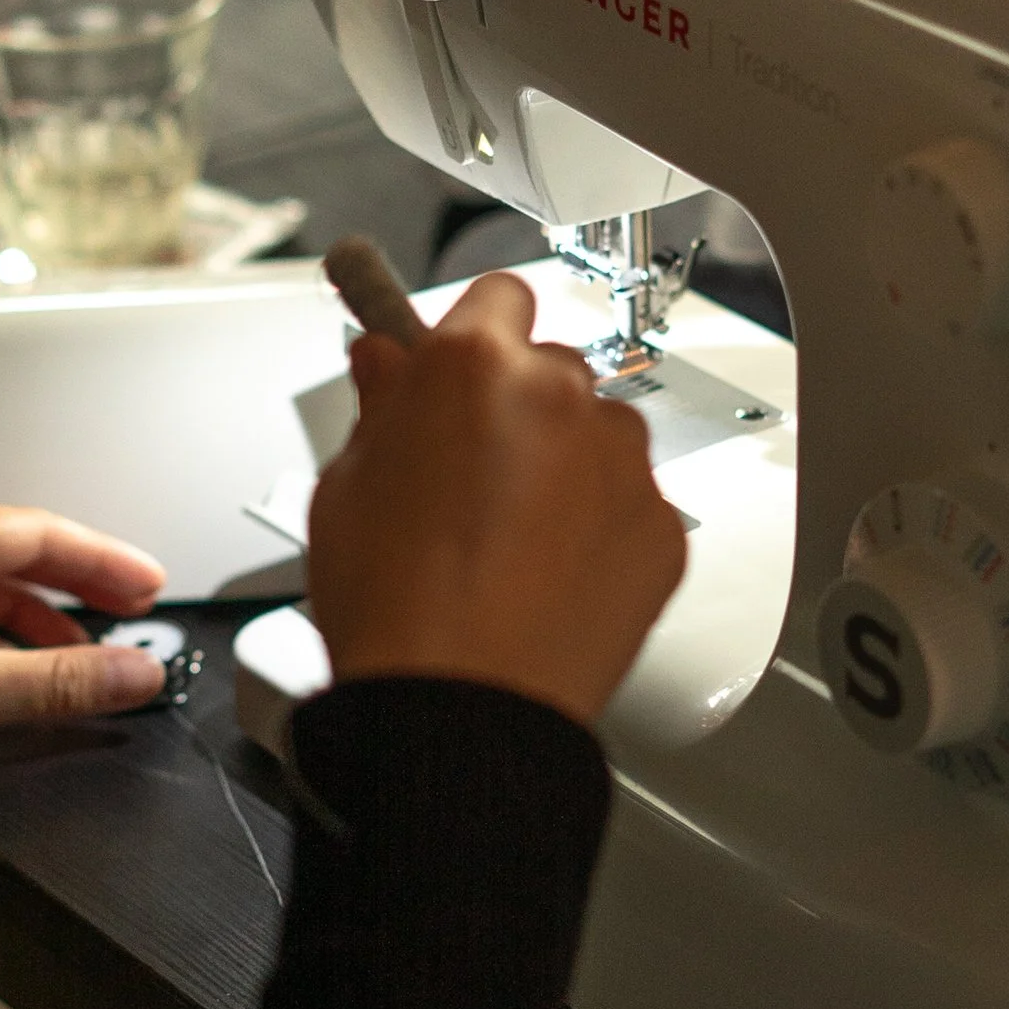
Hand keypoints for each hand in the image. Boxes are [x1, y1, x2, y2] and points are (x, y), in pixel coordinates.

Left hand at [0, 506, 167, 795]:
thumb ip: (60, 681)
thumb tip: (132, 672)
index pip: (36, 534)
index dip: (102, 560)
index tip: (147, 585)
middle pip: (6, 557)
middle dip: (72, 588)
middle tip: (126, 610)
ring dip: (29, 621)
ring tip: (75, 654)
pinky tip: (7, 676)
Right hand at [308, 269, 687, 726]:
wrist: (459, 712)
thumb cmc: (394, 607)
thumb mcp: (347, 487)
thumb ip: (380, 407)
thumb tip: (386, 363)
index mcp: (472, 366)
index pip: (496, 296)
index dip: (473, 333)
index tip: (458, 362)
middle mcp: (561, 397)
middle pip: (549, 369)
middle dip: (516, 407)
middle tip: (469, 475)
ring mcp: (621, 463)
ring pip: (598, 435)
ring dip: (565, 466)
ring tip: (510, 543)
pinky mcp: (661, 528)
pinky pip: (631, 504)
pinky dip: (600, 529)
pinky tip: (548, 579)